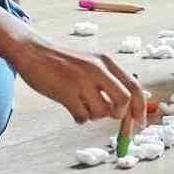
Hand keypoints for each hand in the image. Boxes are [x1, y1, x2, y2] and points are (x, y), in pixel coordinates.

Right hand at [11, 35, 145, 124]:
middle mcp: (97, 69)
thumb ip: (108, 78)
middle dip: (119, 115)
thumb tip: (129, 105)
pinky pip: (82, 117)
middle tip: (108, 114)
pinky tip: (71, 106)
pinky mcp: (65, 92)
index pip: (133, 86)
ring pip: (102, 113)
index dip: (140, 108)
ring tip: (82, 103)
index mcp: (106, 60)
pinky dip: (79, 117)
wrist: (33, 51)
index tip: (140, 123)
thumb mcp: (90, 62)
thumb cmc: (63, 60)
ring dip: (94, 115)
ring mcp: (81, 81)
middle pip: (123, 102)